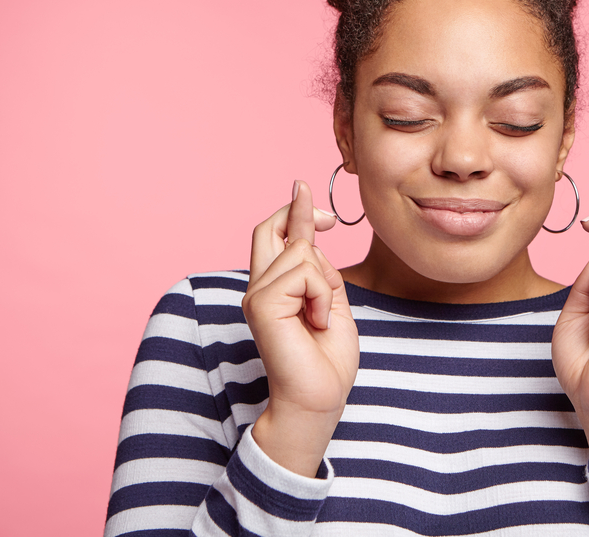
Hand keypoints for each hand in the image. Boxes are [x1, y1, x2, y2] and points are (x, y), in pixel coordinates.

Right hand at [242, 180, 359, 476]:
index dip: (293, 211)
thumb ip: (319, 271)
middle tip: (330, 217)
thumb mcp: (331, 302)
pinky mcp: (262, 304)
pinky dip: (322, 295)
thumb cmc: (327, 359)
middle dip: (299, 213)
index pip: (276, 237)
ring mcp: (257, 295)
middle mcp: (259, 288)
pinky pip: (304, 273)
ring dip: (326, 282)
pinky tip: (318, 321)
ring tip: (322, 318)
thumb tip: (314, 234)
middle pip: (269, 229)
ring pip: (302, 252)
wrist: (318, 398)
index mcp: (274, 289)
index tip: (305, 190)